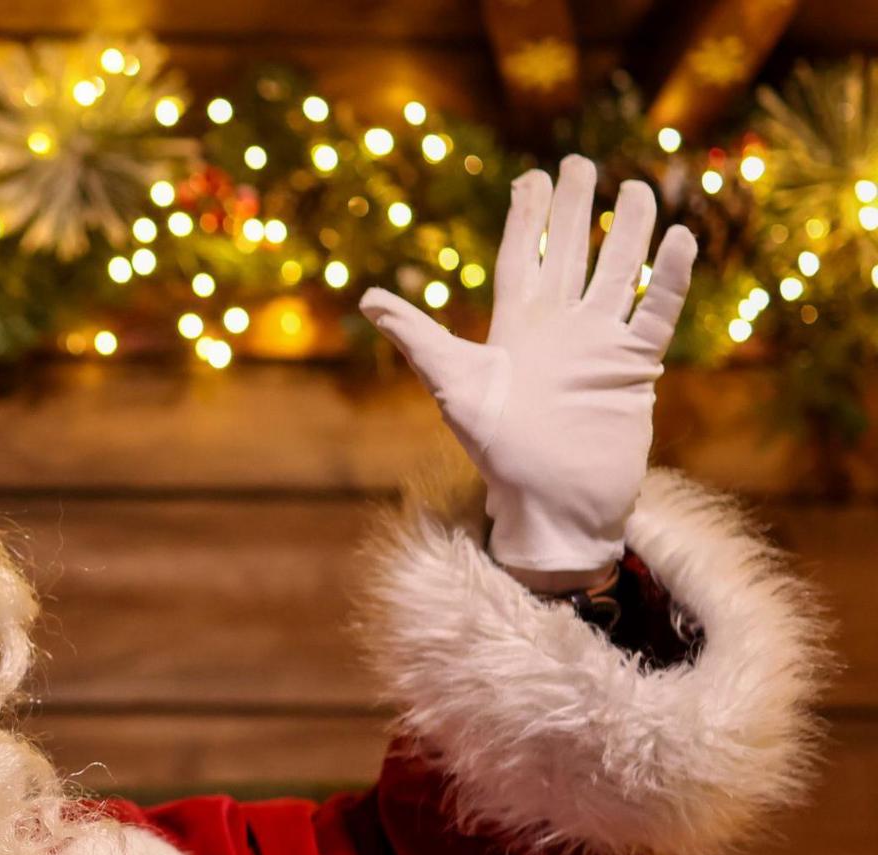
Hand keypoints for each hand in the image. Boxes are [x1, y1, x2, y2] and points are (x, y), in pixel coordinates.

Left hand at [360, 154, 696, 573]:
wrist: (548, 500)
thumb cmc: (496, 448)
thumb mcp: (451, 383)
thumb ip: (418, 337)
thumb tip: (368, 298)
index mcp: (514, 329)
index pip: (521, 259)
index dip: (525, 219)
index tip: (530, 178)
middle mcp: (559, 329)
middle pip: (570, 254)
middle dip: (573, 210)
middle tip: (579, 162)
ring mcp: (599, 345)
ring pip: (617, 273)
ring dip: (627, 232)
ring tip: (637, 187)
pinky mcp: (633, 366)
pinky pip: (656, 312)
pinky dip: (667, 277)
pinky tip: (678, 238)